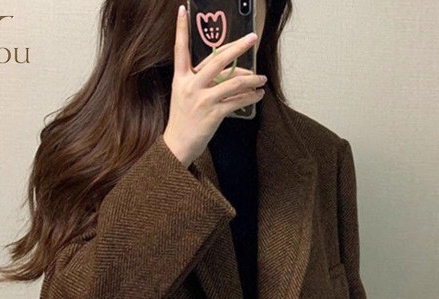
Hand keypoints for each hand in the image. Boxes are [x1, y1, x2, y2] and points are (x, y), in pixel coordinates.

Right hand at [163, 4, 266, 167]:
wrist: (177, 145)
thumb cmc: (183, 121)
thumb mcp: (184, 96)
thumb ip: (200, 82)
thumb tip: (226, 73)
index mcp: (181, 79)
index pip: (180, 49)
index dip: (181, 29)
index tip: (182, 10)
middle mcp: (191, 86)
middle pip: (217, 60)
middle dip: (237, 48)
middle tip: (252, 39)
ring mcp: (202, 100)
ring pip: (233, 82)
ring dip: (251, 79)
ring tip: (261, 79)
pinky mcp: (213, 114)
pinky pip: (236, 101)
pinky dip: (250, 97)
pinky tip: (258, 95)